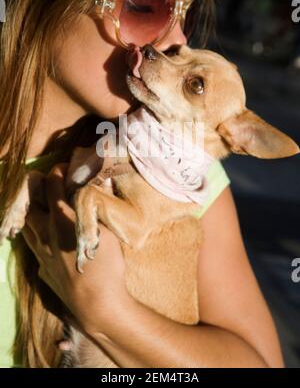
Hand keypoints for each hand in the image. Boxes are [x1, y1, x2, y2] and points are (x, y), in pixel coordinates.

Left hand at [23, 163, 128, 336]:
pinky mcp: (43, 270)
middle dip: (37, 190)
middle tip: (44, 183)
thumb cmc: (105, 264)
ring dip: (32, 214)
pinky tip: (46, 241)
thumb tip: (103, 180)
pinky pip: (34, 248)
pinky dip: (37, 238)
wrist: (96, 303)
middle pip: (33, 205)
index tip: (62, 167)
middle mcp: (46, 233)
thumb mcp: (107, 229)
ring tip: (41, 210)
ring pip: (27, 228)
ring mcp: (41, 253)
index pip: (52, 187)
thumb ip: (101, 202)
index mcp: (61, 219)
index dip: (56, 172)